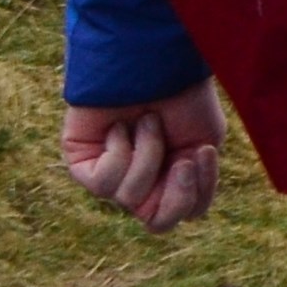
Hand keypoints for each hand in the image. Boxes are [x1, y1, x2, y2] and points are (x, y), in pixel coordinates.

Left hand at [61, 82, 223, 229]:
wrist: (154, 64)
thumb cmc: (184, 98)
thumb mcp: (204, 145)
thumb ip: (193, 187)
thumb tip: (175, 219)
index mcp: (171, 178)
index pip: (181, 214)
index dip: (194, 194)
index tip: (201, 151)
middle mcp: (141, 181)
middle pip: (157, 222)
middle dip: (175, 189)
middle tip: (182, 155)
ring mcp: (110, 174)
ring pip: (131, 198)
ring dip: (147, 155)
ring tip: (147, 120)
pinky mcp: (82, 163)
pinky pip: (103, 183)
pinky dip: (119, 153)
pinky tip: (119, 127)